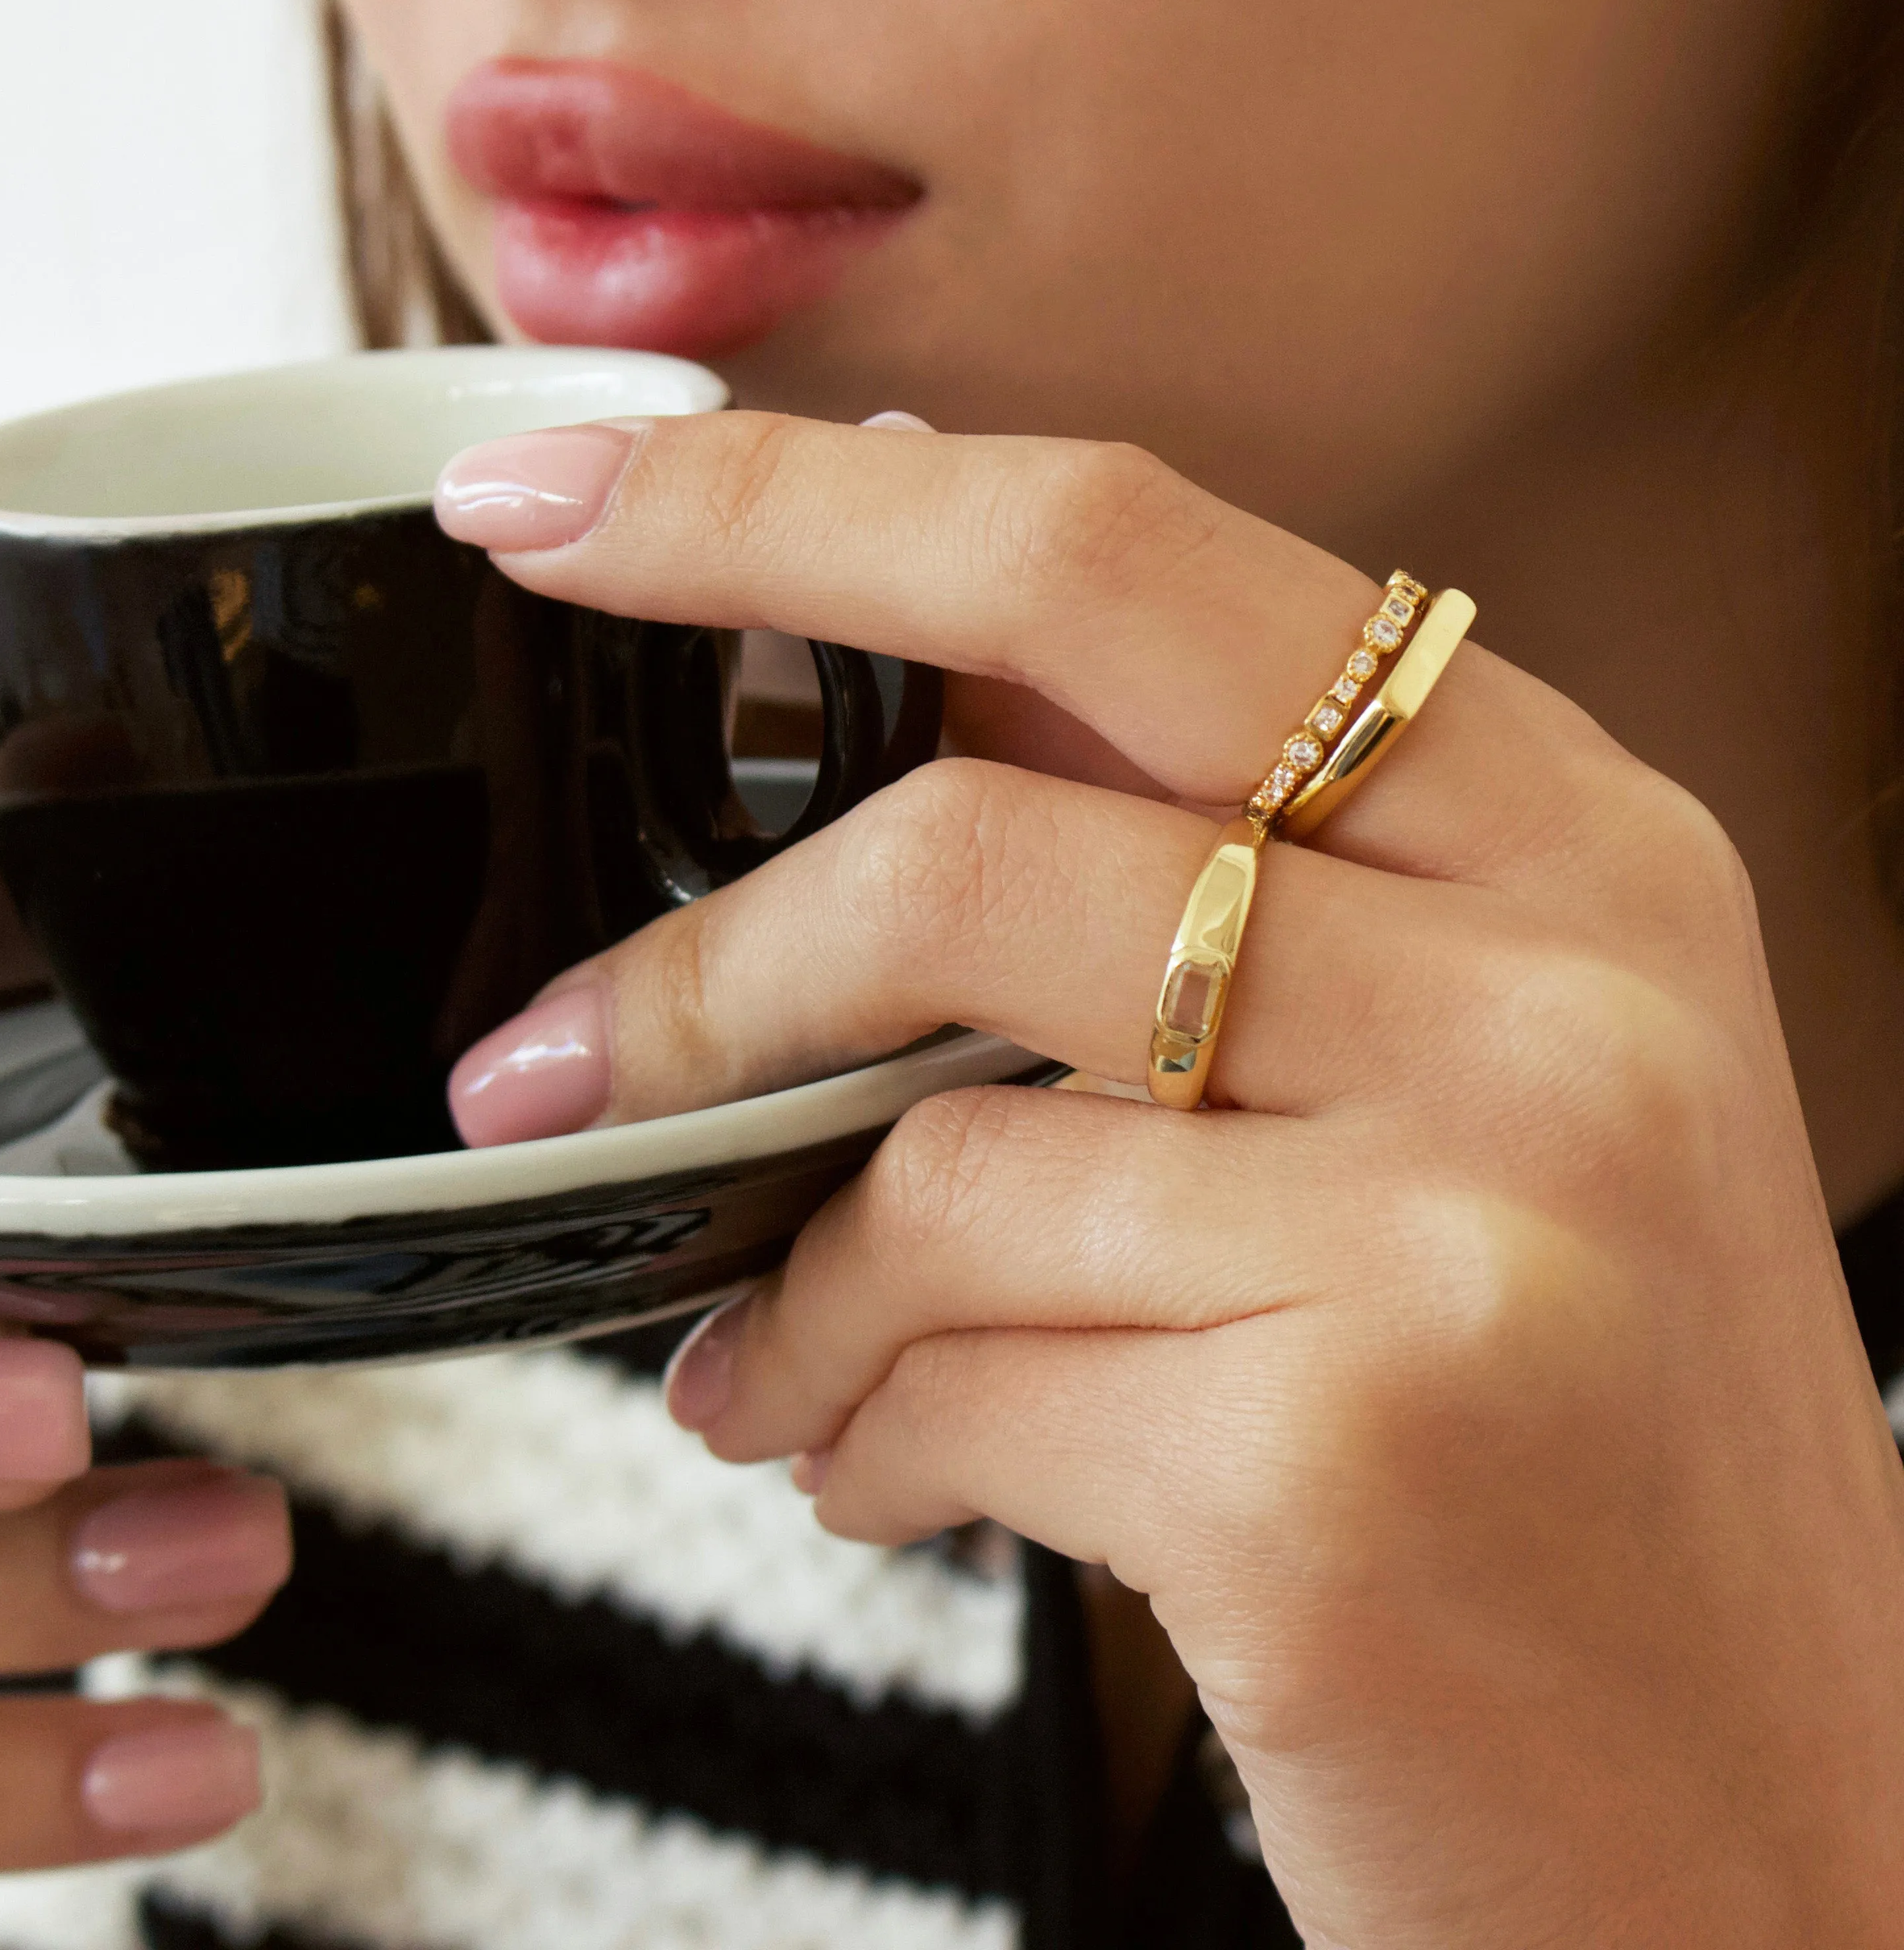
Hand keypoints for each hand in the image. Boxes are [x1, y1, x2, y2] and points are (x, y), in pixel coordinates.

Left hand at [434, 412, 1903, 1945]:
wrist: (1781, 1829)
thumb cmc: (1584, 1449)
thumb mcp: (1466, 1091)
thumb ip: (1219, 890)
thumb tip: (897, 713)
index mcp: (1563, 835)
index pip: (1116, 551)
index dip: (794, 497)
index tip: (571, 494)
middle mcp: (1549, 981)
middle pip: (980, 801)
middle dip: (699, 928)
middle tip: (532, 1051)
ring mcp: (1465, 1208)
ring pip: (928, 1143)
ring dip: (785, 1277)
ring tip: (768, 1361)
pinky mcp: (1350, 1449)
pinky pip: (955, 1369)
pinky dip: (856, 1428)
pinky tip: (884, 1472)